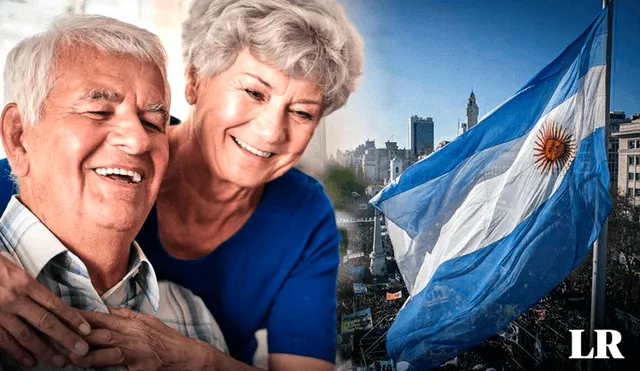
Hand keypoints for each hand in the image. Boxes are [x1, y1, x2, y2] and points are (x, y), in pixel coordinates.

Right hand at [0, 253, 90, 367]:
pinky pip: (4, 341)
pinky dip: (18, 353)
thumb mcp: (17, 272)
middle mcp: (15, 299)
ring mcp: (0, 313)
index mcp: (25, 283)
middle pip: (45, 322)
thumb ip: (34, 288)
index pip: (54, 304)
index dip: (72, 318)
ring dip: (45, 350)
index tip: (86, 330)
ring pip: (26, 335)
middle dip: (65, 337)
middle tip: (81, 349)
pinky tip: (30, 361)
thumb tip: (55, 305)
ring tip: (60, 361)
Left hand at [71, 307, 210, 370]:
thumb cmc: (167, 340)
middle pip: (102, 331)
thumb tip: (108, 308)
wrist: (188, 356)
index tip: (62, 315)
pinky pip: (123, 368)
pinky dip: (109, 368)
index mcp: (132, 323)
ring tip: (73, 357)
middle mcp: (133, 335)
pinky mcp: (142, 367)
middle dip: (80, 333)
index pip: (101, 317)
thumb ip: (127, 315)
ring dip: (90, 353)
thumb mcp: (148, 322)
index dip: (81, 317)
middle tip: (59, 335)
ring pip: (110, 350)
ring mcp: (138, 351)